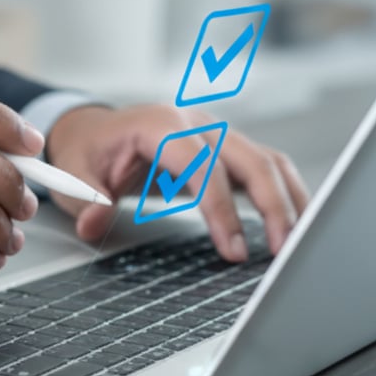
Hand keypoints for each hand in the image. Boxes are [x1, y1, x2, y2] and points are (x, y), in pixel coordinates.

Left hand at [46, 105, 308, 261]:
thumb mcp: (75, 175)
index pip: (203, 165)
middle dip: (272, 204)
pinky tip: (294, 223)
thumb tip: (93, 223)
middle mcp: (194, 123)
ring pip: (265, 160)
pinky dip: (283, 193)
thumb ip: (87, 199)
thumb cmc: (88, 152)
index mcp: (159, 124)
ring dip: (288, 199)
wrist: (94, 131)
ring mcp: (213, 132)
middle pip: (249, 157)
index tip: (234, 249)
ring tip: (301, 241)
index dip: (221, 208)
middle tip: (283, 251)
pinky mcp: (222, 148)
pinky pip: (263, 166)